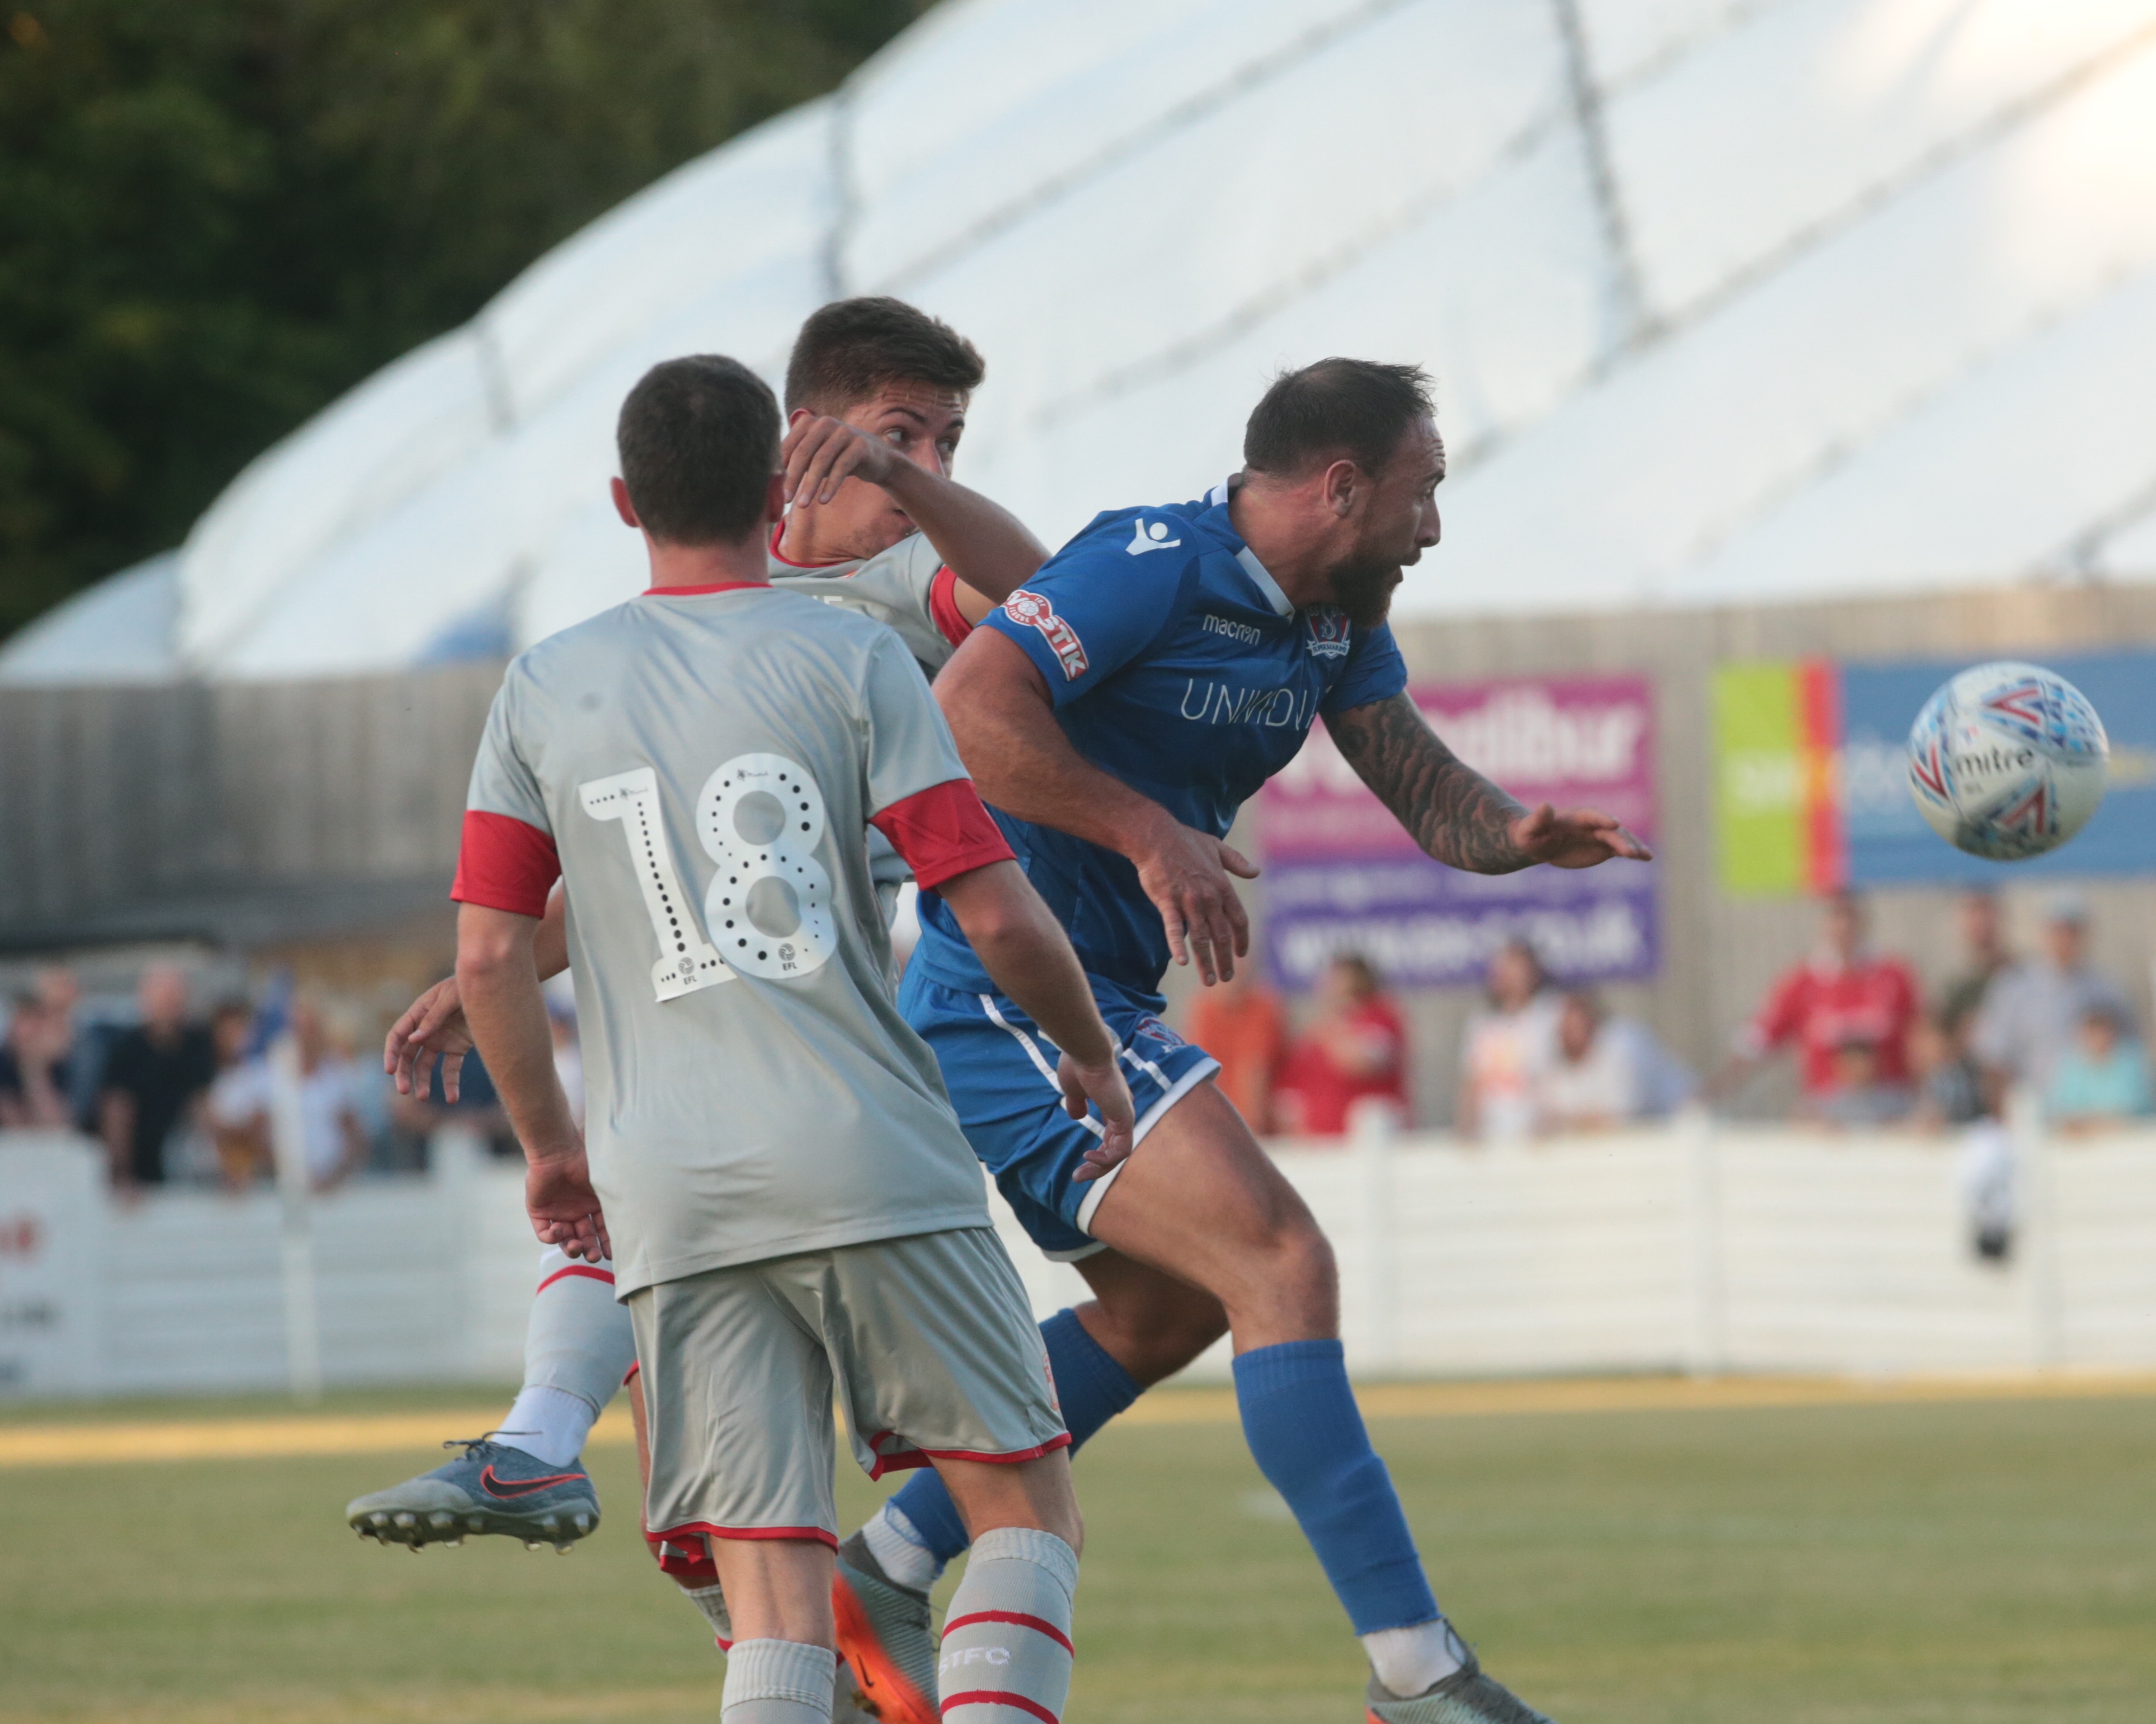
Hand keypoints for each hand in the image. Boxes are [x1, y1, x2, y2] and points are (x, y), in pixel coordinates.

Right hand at [384, 978, 471, 1100]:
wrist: (495, 989)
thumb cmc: (469, 986)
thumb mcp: (452, 996)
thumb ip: (434, 1016)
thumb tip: (414, 1040)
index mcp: (418, 1013)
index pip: (397, 1035)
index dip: (391, 1053)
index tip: (390, 1071)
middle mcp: (426, 1029)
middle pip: (407, 1055)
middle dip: (403, 1073)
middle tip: (404, 1091)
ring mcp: (441, 1040)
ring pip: (425, 1065)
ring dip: (422, 1082)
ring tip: (423, 1097)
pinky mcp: (457, 1048)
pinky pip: (451, 1069)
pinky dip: (451, 1083)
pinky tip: (452, 1098)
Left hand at [526, 1146, 609, 1260]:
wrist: (557, 1152)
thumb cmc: (585, 1164)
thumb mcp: (606, 1185)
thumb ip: (616, 1202)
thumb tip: (634, 1223)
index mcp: (593, 1204)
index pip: (601, 1230)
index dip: (606, 1243)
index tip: (611, 1255)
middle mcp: (576, 1210)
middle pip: (584, 1238)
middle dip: (590, 1250)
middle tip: (594, 1257)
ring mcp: (557, 1212)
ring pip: (565, 1239)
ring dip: (571, 1247)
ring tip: (576, 1247)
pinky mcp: (539, 1212)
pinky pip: (544, 1233)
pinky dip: (552, 1237)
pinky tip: (559, 1230)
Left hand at [782, 414, 900, 507]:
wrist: (875, 458)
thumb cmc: (837, 458)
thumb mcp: (814, 458)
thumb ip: (795, 463)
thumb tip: (770, 482)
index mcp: (809, 422)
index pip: (789, 445)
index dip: (779, 467)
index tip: (773, 488)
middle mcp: (825, 423)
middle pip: (803, 452)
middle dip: (793, 477)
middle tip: (786, 499)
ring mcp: (844, 431)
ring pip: (822, 460)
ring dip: (810, 485)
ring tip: (802, 505)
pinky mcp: (860, 445)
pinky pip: (842, 467)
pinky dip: (831, 486)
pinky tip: (823, 501)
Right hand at [1057, 1051, 1135, 1181]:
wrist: (1086, 1053)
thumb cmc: (1078, 1066)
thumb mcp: (1074, 1091)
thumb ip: (1077, 1104)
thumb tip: (1077, 1116)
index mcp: (1112, 1106)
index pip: (1111, 1137)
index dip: (1099, 1153)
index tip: (1081, 1160)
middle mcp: (1121, 1113)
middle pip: (1115, 1149)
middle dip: (1097, 1166)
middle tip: (1078, 1177)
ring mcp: (1125, 1116)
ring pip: (1118, 1154)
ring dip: (1100, 1167)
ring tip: (1079, 1174)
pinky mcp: (1124, 1119)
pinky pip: (1121, 1150)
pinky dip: (1105, 1159)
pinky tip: (1088, 1156)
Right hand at [1130, 814, 1260, 984]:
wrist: (1155, 836)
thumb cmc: (1185, 840)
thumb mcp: (1217, 847)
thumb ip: (1237, 862)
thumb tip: (1256, 871)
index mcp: (1222, 886)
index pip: (1238, 920)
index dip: (1241, 940)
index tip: (1241, 954)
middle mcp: (1209, 897)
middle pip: (1222, 935)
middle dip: (1226, 959)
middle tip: (1226, 977)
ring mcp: (1188, 901)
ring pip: (1201, 938)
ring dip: (1206, 962)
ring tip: (1209, 981)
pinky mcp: (1167, 902)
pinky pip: (1174, 928)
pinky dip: (1178, 945)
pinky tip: (1182, 962)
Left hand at [1506, 804, 1652, 868]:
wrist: (1539, 842)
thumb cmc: (1532, 834)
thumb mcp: (1531, 829)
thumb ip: (1538, 818)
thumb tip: (1545, 805)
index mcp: (1577, 817)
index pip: (1593, 816)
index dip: (1603, 819)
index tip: (1614, 824)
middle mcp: (1593, 824)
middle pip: (1610, 831)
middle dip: (1621, 840)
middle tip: (1631, 852)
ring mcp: (1601, 836)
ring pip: (1621, 840)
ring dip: (1633, 847)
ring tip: (1645, 856)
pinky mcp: (1604, 848)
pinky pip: (1622, 849)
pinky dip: (1635, 853)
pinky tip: (1647, 858)